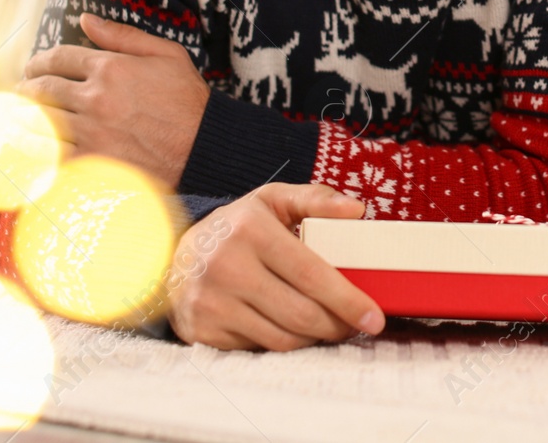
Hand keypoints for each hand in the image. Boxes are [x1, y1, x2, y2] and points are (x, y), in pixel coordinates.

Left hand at [17, 12, 210, 188]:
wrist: (205, 148)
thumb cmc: (189, 101)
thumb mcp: (166, 54)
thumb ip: (123, 35)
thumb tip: (87, 20)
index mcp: (111, 68)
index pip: (59, 58)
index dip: (40, 60)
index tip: (34, 67)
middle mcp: (96, 98)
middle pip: (42, 89)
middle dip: (26, 88)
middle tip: (21, 90)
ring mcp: (91, 132)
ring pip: (39, 122)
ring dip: (23, 118)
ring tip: (17, 117)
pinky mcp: (92, 162)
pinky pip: (50, 155)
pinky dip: (34, 150)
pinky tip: (27, 148)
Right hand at [168, 183, 384, 350]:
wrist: (174, 255)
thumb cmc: (237, 228)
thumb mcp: (272, 201)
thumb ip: (316, 199)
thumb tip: (356, 210)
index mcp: (250, 229)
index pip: (310, 274)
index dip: (347, 299)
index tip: (373, 316)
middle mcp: (226, 265)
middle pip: (300, 313)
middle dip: (337, 325)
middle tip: (355, 324)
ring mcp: (211, 301)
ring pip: (282, 338)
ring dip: (315, 338)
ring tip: (328, 326)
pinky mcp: (202, 330)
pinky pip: (259, 349)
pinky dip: (284, 344)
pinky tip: (294, 331)